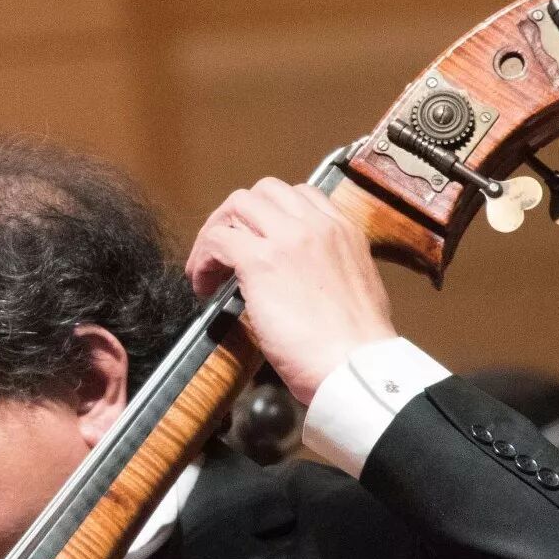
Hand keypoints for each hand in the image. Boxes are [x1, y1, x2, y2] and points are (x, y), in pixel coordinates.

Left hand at [186, 179, 396, 404]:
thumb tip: (300, 279)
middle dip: (237, 216)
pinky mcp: (259, 261)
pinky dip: (203, 260)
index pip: (299, 195)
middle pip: (262, 192)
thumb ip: (330, 270)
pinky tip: (203, 285)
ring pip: (236, 206)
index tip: (256, 239)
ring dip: (216, 232)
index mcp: (343, 230)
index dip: (269, 214)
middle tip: (226, 249)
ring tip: (209, 267)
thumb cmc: (355, 347)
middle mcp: (316, 225)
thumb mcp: (355, 288)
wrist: (354, 367)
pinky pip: (217, 240)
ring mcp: (287, 238)